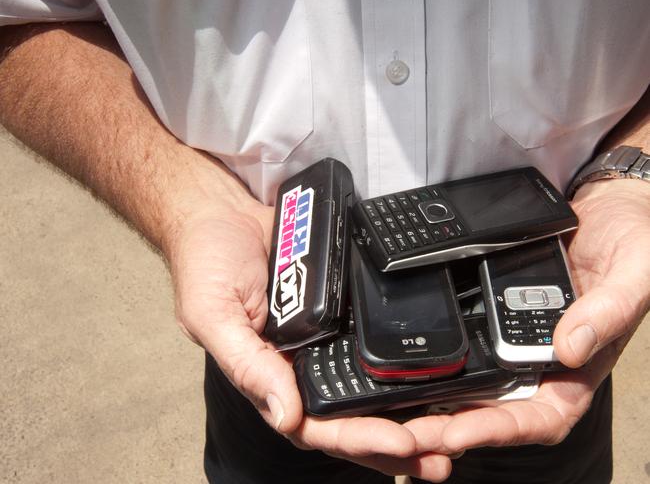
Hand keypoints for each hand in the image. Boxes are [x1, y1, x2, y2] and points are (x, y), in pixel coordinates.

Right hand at [166, 201, 452, 481]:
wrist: (223, 210)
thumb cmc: (205, 262)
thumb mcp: (213, 315)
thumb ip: (248, 365)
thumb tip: (285, 416)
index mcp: (269, 375)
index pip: (315, 423)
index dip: (357, 438)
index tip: (403, 442)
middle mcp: (300, 363)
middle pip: (350, 415)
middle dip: (395, 442)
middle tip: (442, 458)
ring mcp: (323, 337)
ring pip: (367, 386)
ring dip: (407, 411)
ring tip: (452, 432)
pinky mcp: (341, 309)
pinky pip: (372, 342)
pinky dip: (400, 363)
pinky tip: (433, 377)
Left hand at [405, 179, 649, 452]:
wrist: (603, 204)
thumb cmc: (632, 239)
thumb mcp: (633, 269)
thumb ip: (610, 309)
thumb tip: (569, 349)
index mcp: (582, 365)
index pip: (541, 416)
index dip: (499, 430)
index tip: (457, 433)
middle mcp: (544, 359)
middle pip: (496, 409)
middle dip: (452, 426)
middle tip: (408, 433)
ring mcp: (516, 337)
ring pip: (477, 382)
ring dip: (439, 400)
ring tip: (399, 409)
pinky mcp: (495, 311)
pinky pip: (468, 341)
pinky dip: (443, 358)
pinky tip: (413, 361)